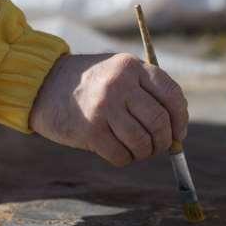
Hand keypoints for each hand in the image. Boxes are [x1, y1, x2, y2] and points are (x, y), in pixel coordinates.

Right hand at [29, 53, 188, 166]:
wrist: (44, 85)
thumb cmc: (91, 83)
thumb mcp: (120, 72)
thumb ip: (147, 92)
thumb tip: (177, 130)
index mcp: (132, 66)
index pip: (172, 95)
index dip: (180, 118)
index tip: (179, 132)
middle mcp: (120, 84)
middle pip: (160, 122)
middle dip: (165, 141)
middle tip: (159, 146)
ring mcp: (104, 107)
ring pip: (142, 142)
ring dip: (145, 152)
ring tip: (138, 150)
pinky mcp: (90, 130)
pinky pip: (121, 156)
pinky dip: (126, 159)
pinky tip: (119, 152)